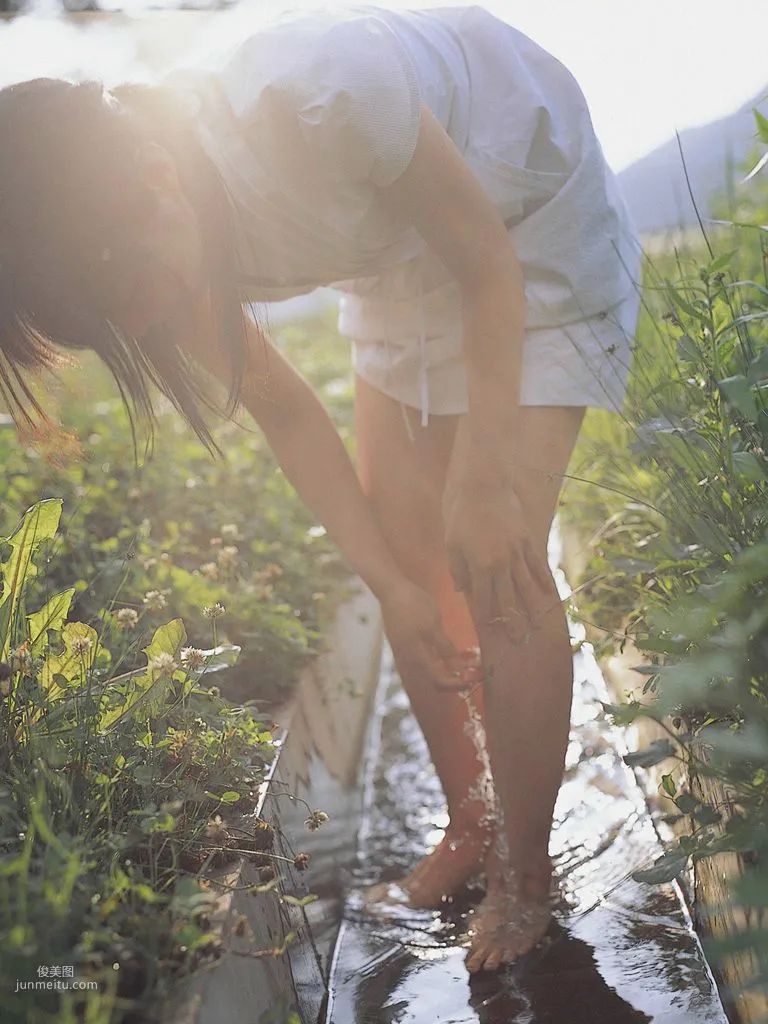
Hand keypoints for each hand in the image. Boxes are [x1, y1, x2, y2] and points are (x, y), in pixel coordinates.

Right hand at [379, 579, 464, 689]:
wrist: (392, 590)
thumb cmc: (414, 606)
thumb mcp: (434, 625)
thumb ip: (445, 648)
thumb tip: (458, 668)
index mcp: (416, 657)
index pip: (438, 679)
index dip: (456, 683)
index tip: (472, 680)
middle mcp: (407, 660)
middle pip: (429, 682)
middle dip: (449, 683)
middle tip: (467, 677)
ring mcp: (402, 653)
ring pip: (423, 674)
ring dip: (441, 675)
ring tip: (457, 670)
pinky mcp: (401, 645)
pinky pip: (419, 664)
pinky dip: (433, 666)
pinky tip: (441, 659)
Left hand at [443, 480, 551, 642]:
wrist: (483, 484)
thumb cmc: (461, 514)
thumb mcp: (452, 544)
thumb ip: (458, 570)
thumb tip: (462, 591)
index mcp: (480, 566)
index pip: (484, 599)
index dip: (487, 617)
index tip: (491, 633)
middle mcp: (502, 563)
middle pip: (508, 598)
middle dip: (513, 621)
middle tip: (519, 641)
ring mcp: (517, 552)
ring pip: (526, 585)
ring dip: (531, 606)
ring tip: (537, 624)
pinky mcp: (526, 540)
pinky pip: (536, 565)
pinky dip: (542, 580)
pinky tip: (548, 594)